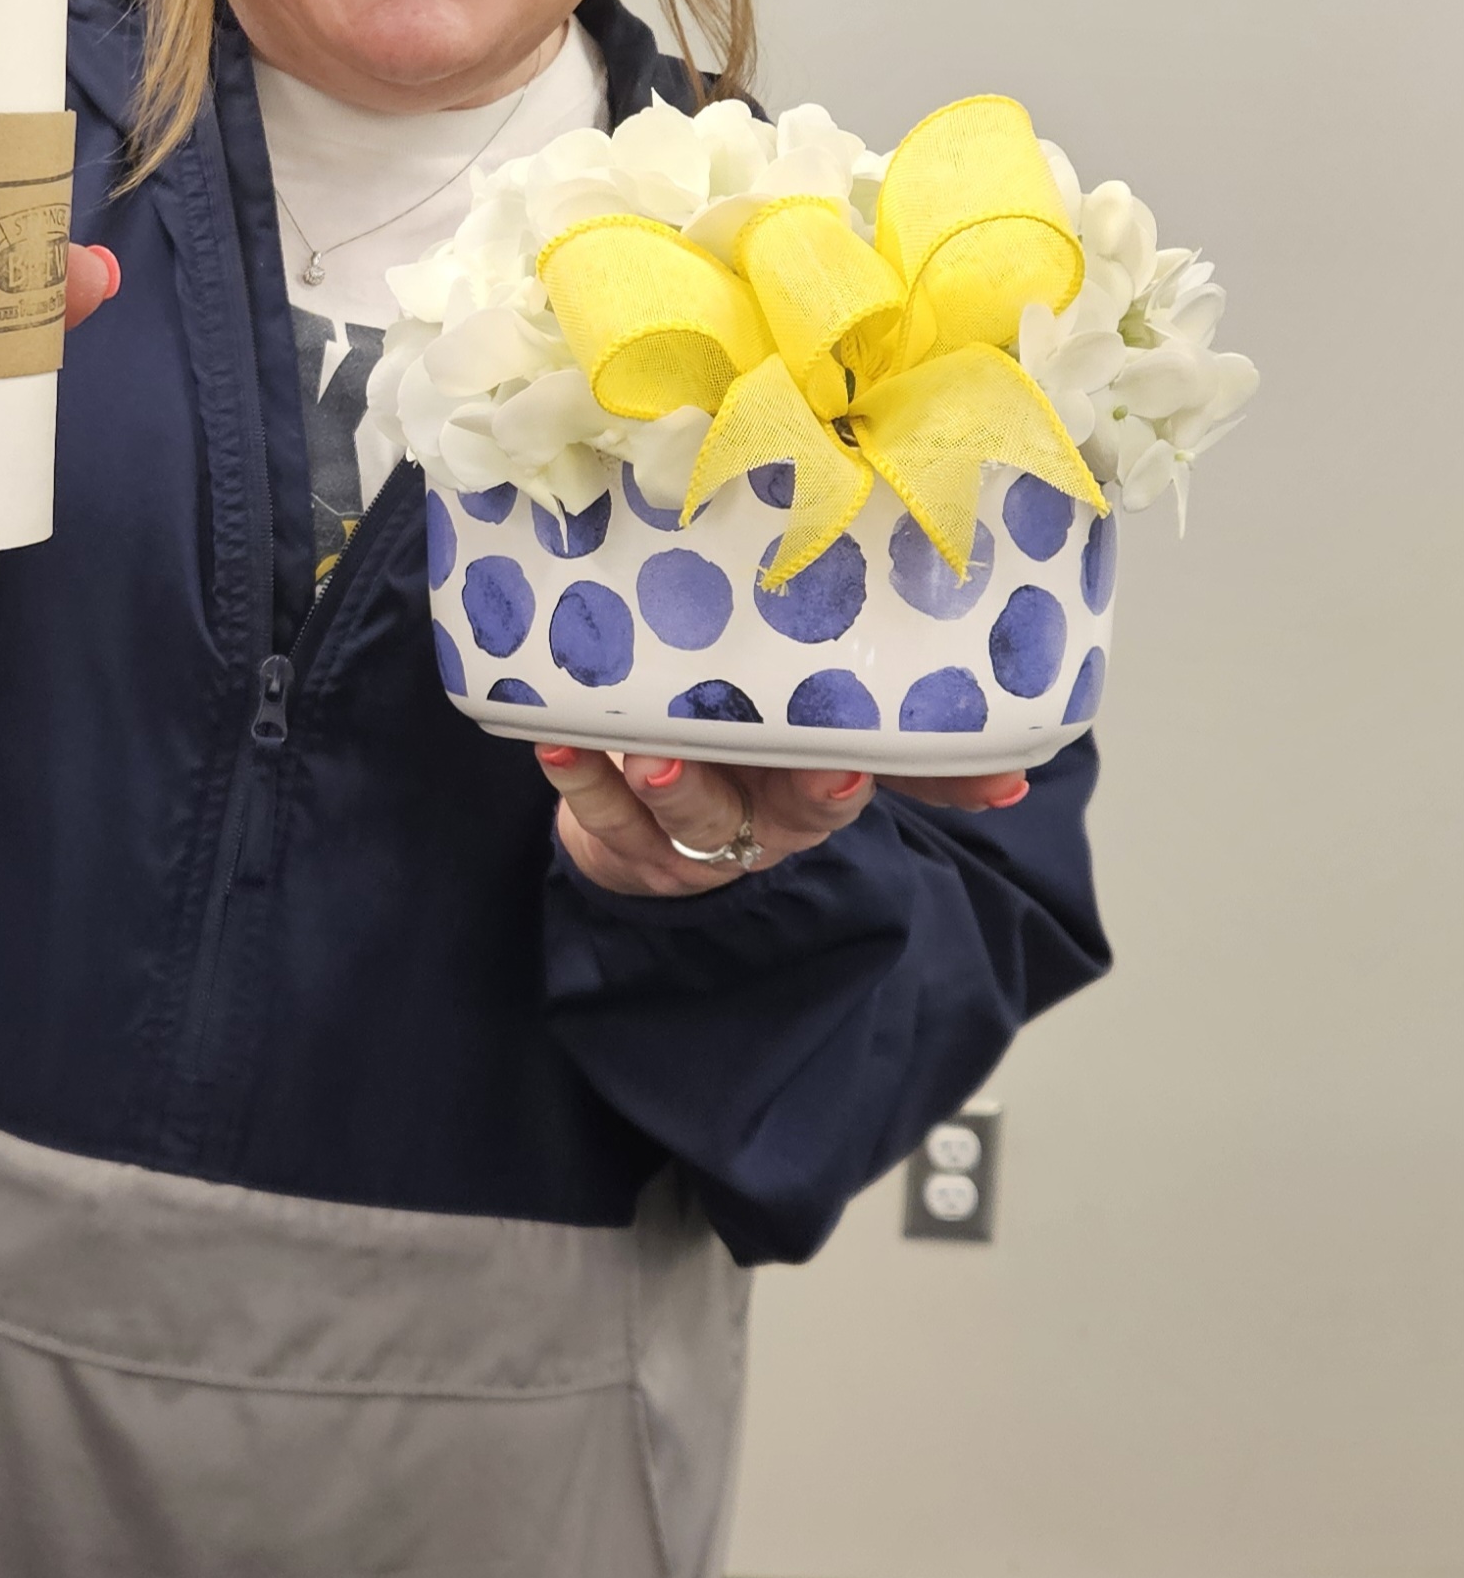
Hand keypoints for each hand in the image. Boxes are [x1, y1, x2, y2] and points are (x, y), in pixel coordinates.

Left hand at [536, 746, 1032, 899]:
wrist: (650, 827)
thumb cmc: (747, 762)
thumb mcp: (829, 753)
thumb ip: (912, 756)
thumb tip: (1020, 774)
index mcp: (814, 791)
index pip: (843, 787)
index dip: (844, 781)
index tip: (844, 766)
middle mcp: (757, 816)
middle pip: (767, 807)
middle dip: (753, 788)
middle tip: (727, 750)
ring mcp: (686, 831)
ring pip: (682, 814)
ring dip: (664, 783)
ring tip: (642, 750)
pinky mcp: (619, 836)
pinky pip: (596, 812)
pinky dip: (577, 778)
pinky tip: (558, 742)